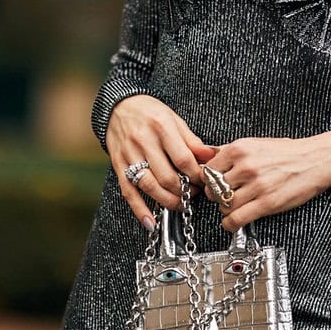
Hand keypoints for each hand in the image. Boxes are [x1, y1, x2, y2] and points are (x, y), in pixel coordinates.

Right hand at [108, 94, 215, 227]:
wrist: (119, 106)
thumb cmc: (150, 112)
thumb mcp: (174, 119)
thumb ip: (192, 141)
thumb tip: (212, 157)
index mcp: (161, 127)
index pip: (183, 159)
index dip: (197, 175)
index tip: (204, 181)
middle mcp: (143, 141)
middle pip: (167, 177)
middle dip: (184, 191)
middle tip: (194, 193)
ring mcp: (129, 155)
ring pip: (149, 186)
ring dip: (168, 201)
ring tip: (180, 204)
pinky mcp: (118, 165)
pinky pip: (128, 192)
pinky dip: (140, 210)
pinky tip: (150, 223)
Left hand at [204, 131, 330, 231]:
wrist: (317, 160)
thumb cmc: (288, 152)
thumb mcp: (255, 143)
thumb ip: (229, 151)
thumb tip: (206, 155)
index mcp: (240, 149)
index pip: (208, 170)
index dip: (208, 180)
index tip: (213, 185)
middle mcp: (246, 166)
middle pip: (213, 189)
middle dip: (216, 196)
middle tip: (223, 197)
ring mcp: (256, 185)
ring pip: (224, 206)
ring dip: (226, 210)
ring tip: (233, 208)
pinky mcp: (267, 203)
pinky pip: (236, 219)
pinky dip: (230, 224)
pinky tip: (233, 222)